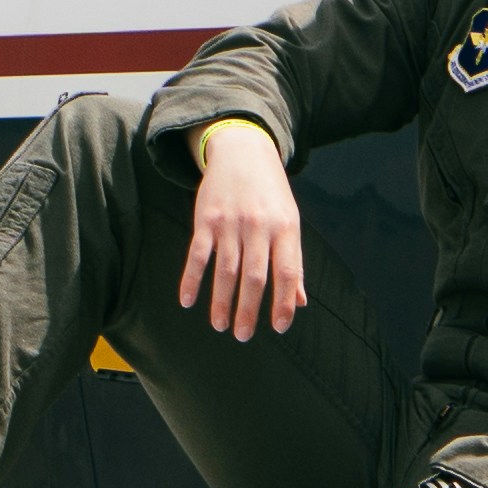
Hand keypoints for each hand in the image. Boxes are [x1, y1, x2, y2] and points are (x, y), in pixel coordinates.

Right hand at [177, 121, 307, 339]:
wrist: (243, 151)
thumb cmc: (271, 194)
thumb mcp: (290, 222)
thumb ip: (293, 262)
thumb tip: (300, 302)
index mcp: (285, 228)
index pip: (287, 272)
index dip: (284, 302)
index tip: (280, 327)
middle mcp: (258, 226)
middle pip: (254, 276)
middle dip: (248, 310)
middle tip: (243, 336)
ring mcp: (231, 222)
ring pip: (225, 270)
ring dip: (220, 301)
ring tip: (220, 325)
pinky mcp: (206, 219)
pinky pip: (197, 255)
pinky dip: (191, 279)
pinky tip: (186, 300)